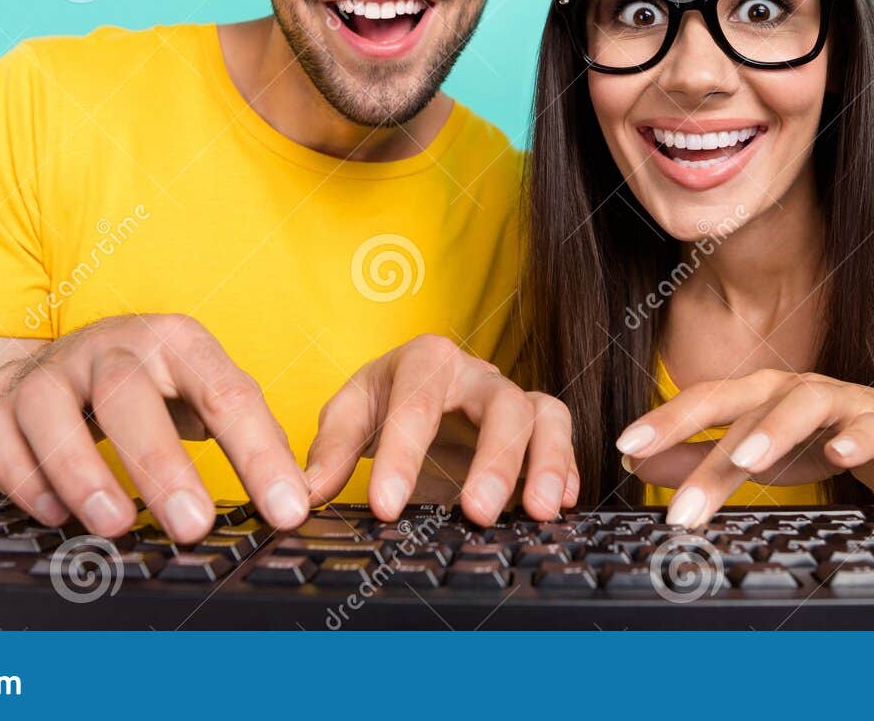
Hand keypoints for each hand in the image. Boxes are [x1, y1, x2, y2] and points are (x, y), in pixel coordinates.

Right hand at [0, 313, 309, 542]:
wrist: (54, 378)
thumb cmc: (147, 393)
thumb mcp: (200, 396)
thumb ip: (250, 434)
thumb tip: (297, 492)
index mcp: (175, 342)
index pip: (226, 392)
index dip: (259, 454)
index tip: (286, 510)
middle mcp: (110, 346)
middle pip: (129, 392)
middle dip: (162, 463)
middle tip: (193, 525)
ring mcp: (48, 372)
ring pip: (50, 408)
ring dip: (82, 471)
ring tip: (117, 525)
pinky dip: (26, 479)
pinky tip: (55, 517)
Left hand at [303, 334, 578, 524]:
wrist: (416, 391)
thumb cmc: (383, 403)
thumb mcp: (351, 416)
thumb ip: (331, 451)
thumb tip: (307, 493)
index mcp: (424, 360)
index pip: (416, 405)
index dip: (402, 456)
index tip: (385, 507)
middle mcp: (476, 373)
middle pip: (499, 403)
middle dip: (492, 459)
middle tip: (476, 513)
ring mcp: (512, 396)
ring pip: (544, 415)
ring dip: (545, 463)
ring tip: (539, 513)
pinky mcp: (537, 423)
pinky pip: (563, 436)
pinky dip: (567, 467)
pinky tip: (563, 504)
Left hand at [616, 370, 873, 526]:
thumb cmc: (815, 442)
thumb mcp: (751, 457)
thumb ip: (698, 458)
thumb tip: (636, 462)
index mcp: (755, 396)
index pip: (701, 402)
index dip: (663, 420)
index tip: (624, 446)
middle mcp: (790, 390)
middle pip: (740, 402)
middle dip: (699, 438)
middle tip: (666, 483)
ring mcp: (838, 402)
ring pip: (802, 406)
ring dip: (772, 430)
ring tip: (746, 462)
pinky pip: (870, 427)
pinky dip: (854, 439)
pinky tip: (840, 455)